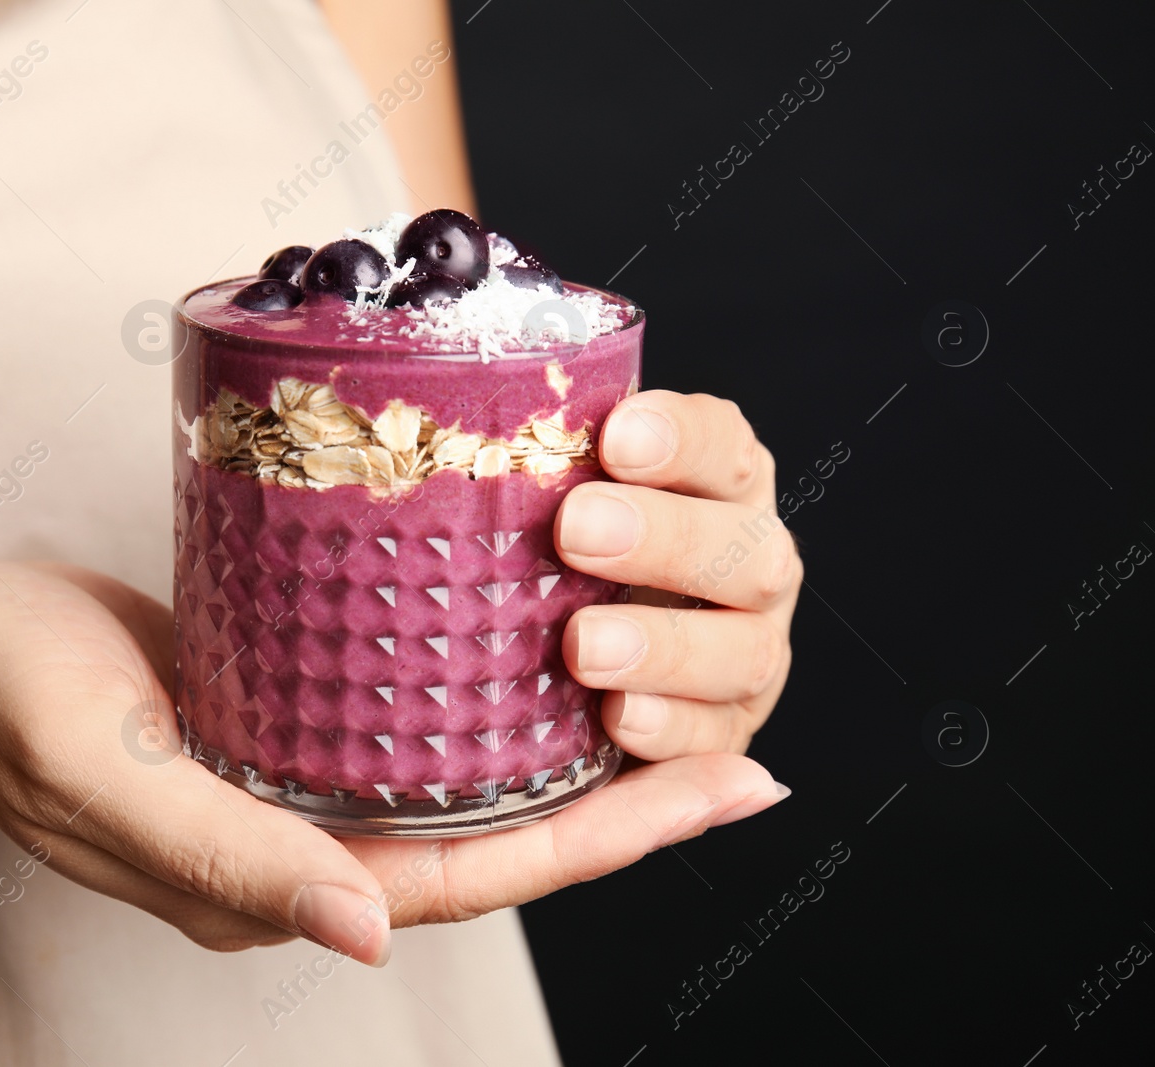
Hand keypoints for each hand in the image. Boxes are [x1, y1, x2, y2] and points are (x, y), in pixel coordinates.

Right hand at [0, 560, 789, 965]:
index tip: (713, 788)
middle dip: (622, 804)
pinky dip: (490, 702)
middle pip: (493, 838)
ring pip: (462, 783)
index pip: (470, 878)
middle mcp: (304, 844)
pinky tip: (545, 654)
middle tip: (742, 756)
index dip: (597, 841)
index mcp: (276, 882)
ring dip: (569, 752)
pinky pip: (410, 723)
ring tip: (673, 704)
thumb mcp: (99, 772)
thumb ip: (224, 857)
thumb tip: (369, 934)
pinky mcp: (286, 718)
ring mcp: (298, 784)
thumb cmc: (4, 701)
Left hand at [555, 389, 800, 759]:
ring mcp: (742, 659)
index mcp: (714, 493)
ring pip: (746, 653)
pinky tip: (617, 725)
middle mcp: (746, 570)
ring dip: (666, 648)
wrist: (540, 688)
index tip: (615, 436)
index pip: (723, 447)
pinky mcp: (719, 737)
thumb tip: (447, 412)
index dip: (683, 439)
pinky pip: (712, 744)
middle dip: (667, 538)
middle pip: (747, 550)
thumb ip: (522, 467)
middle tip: (575, 531)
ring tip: (582, 648)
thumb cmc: (526, 562)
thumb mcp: (527, 506)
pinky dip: (669, 734)